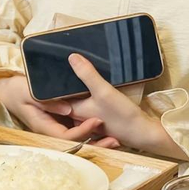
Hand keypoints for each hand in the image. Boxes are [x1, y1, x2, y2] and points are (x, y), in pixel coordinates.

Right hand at [0, 73, 111, 143]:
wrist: (8, 92)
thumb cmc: (16, 90)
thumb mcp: (29, 92)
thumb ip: (48, 101)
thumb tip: (68, 110)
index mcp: (44, 126)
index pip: (66, 135)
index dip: (82, 132)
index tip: (96, 121)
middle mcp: (53, 130)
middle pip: (76, 142)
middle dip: (95, 143)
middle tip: (114, 140)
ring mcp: (58, 126)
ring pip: (79, 138)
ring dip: (97, 141)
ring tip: (117, 141)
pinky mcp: (62, 121)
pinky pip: (78, 129)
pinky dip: (92, 131)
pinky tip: (107, 131)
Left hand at [44, 55, 184, 158]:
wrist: (142, 132)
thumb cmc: (122, 116)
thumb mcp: (104, 91)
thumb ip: (88, 75)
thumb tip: (72, 57)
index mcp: (74, 111)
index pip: (55, 96)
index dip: (49, 83)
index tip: (46, 67)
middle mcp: (78, 116)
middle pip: (65, 97)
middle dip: (61, 84)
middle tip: (59, 64)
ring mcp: (89, 117)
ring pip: (77, 99)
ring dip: (75, 88)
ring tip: (74, 69)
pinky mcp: (100, 117)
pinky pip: (87, 102)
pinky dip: (86, 92)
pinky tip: (90, 83)